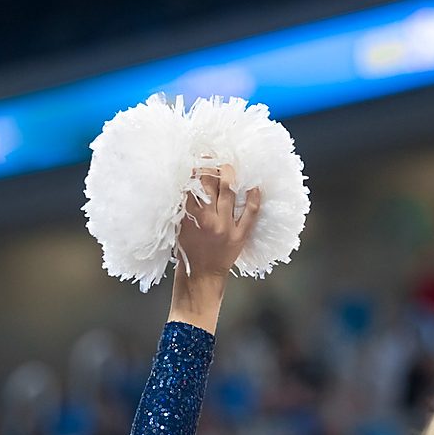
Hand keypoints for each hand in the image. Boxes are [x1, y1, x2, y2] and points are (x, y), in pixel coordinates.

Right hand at [169, 162, 263, 333]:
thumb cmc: (187, 253)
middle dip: (210, 166)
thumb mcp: (179, 229)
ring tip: (229, 165)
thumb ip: (184, 209)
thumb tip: (189, 184)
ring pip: (228, 192)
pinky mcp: (239, 235)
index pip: (190, 186)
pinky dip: (253, 197)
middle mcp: (207, 220)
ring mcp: (225, 227)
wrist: (201, 278)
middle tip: (211, 156)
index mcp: (188, 218)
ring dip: (229, 175)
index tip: (195, 157)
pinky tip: (254, 185)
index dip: (193, 169)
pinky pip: (249, 212)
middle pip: (209, 184)